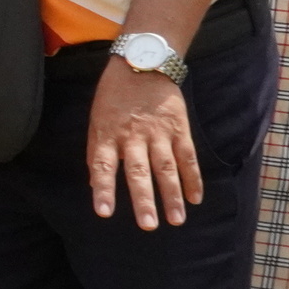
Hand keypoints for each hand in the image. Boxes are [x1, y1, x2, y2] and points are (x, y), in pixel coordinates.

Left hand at [87, 61, 201, 229]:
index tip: (103, 213)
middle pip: (139, 172)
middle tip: (148, 225)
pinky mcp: (179, 129)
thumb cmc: (113, 97)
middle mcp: (133, 136)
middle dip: (144, 200)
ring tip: (176, 220)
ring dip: (172, 196)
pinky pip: (188, 157)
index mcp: (108, 135)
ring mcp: (159, 133)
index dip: (103, 190)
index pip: (103, 167)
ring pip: (166, 168)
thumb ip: (97, 152)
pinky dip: (193, 178)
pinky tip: (195, 198)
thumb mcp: (96, 120)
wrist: (142, 64)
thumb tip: (94, 184)